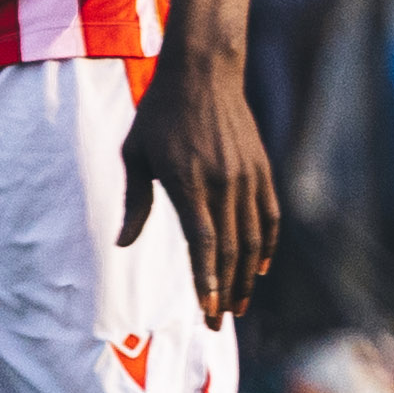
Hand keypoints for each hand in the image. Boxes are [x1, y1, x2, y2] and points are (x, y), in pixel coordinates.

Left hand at [118, 38, 275, 321]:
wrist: (204, 71)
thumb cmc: (160, 113)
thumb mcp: (136, 154)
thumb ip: (135, 201)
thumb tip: (123, 243)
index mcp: (188, 182)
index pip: (203, 243)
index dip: (206, 281)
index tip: (207, 311)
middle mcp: (223, 183)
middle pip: (231, 250)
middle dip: (226, 291)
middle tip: (219, 321)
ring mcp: (247, 177)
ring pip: (253, 239)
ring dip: (246, 276)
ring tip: (239, 304)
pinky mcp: (262, 169)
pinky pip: (269, 216)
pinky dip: (267, 245)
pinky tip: (259, 267)